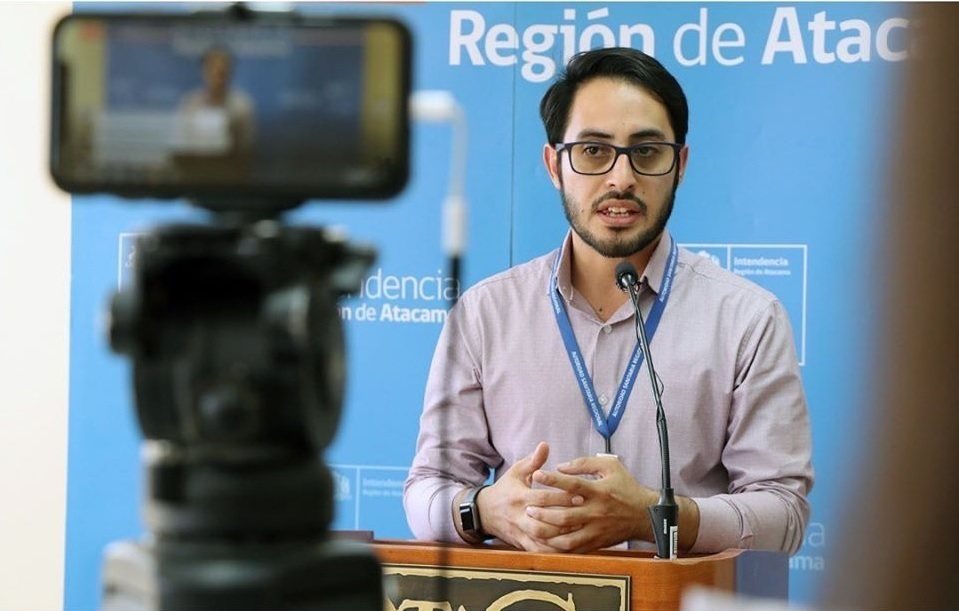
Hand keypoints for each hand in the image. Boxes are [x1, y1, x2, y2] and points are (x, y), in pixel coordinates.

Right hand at [475, 442, 585, 551]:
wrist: (484, 512)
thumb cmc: (505, 489)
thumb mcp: (516, 472)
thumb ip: (533, 461)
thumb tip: (545, 445)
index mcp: (518, 496)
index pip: (541, 498)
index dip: (560, 497)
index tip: (579, 494)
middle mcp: (518, 516)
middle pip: (542, 521)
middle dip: (563, 519)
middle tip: (584, 514)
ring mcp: (520, 531)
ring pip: (541, 539)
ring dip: (561, 536)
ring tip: (579, 530)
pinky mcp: (521, 543)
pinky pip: (539, 551)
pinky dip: (553, 550)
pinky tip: (569, 546)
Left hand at [524, 454, 659, 552]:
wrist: (644, 515)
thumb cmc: (626, 487)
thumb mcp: (611, 466)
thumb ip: (585, 463)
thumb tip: (561, 466)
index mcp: (599, 491)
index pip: (573, 485)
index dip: (554, 479)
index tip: (537, 475)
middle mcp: (596, 512)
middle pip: (565, 515)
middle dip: (544, 512)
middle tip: (527, 507)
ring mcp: (596, 529)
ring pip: (567, 536)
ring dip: (548, 532)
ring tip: (532, 526)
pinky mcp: (596, 542)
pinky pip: (574, 548)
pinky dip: (558, 547)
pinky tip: (545, 541)